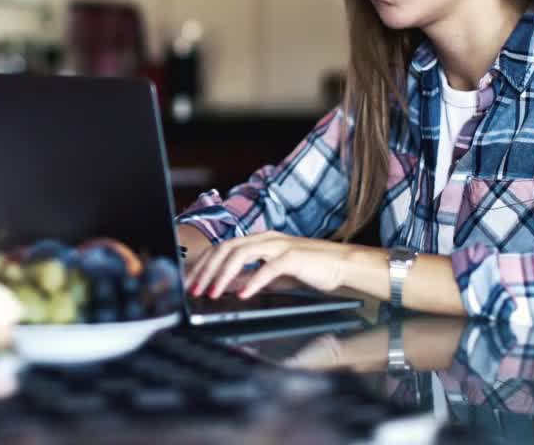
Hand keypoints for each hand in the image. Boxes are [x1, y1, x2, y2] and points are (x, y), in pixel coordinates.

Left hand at [184, 232, 359, 298]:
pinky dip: (253, 280)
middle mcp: (266, 238)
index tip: (191, 281)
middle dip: (206, 270)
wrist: (343, 264)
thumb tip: (228, 286)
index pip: (223, 247)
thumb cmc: (311, 268)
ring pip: (241, 254)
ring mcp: (279, 246)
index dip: (203, 263)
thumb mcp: (274, 272)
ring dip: (223, 275)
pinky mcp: (294, 257)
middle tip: (195, 289)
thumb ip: (252, 275)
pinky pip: (268, 268)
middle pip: (226, 248)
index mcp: (259, 240)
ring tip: (213, 293)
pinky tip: (244, 294)